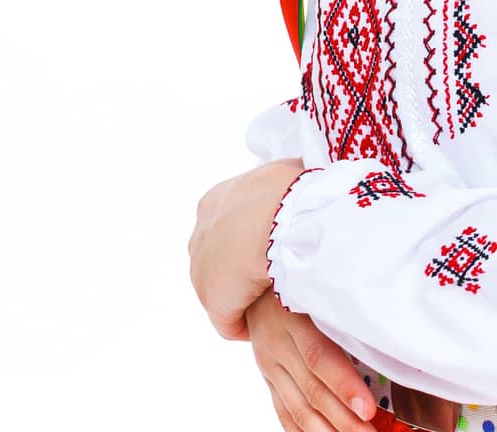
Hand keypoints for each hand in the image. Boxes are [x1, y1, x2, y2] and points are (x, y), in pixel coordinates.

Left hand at [189, 157, 308, 340]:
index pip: (226, 229)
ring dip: (246, 296)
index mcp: (212, 203)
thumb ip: (280, 182)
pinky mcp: (215, 301)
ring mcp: (202, 271)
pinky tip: (270, 320)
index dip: (250, 239)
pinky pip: (229, 321)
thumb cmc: (288, 188)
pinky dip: (247, 323)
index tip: (273, 246)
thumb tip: (297, 175)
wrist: (280, 214)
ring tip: (275, 298)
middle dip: (243, 268)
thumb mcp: (283, 172)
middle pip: (219, 261)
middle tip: (274, 273)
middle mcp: (199, 236)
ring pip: (223, 291)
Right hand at [245, 290, 378, 431]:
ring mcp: (270, 365)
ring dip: (327, 431)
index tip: (368, 409)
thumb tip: (387, 333)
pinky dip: (303, 431)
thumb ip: (344, 310)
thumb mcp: (319, 286)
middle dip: (343, 418)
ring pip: (298, 408)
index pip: (319, 357)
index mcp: (293, 315)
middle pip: (311, 389)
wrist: (255, 283)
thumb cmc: (302, 280)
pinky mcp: (268, 379)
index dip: (344, 385)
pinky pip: (284, 412)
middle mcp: (277, 344)